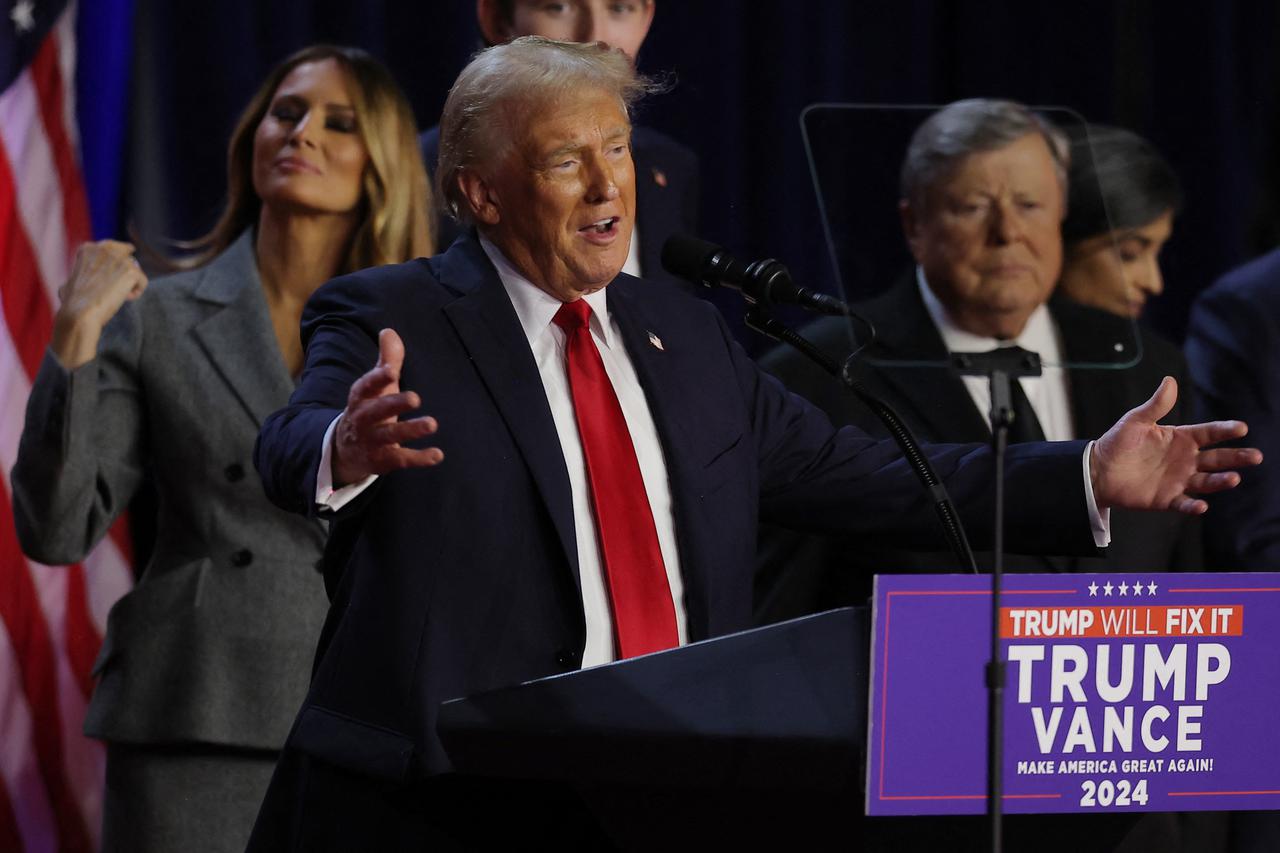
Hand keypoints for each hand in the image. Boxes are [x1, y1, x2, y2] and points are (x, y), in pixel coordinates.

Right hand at [51, 240, 147, 367]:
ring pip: (135, 268)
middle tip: (131, 273)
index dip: (114, 258)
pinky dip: (136, 292)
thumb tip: (76, 279)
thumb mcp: (70, 282)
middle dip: (128, 261)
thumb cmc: (72, 303)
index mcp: (88, 249)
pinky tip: (125, 299)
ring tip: (118, 296)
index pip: (109, 246)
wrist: (80, 313)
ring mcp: (118, 259)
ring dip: (130, 283)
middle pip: (126, 250)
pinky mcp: (131, 271)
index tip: (114, 268)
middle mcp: (103, 249)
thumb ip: (79, 276)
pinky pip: (142, 281)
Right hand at [331, 328, 442, 485]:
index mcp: (361, 397)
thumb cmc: (369, 408)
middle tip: (415, 398)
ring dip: (411, 430)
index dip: (377, 379)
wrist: (347, 449)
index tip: (392, 371)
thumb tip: (389, 331)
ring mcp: (372, 441)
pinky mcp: (383, 460)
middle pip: (377, 411)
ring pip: (390, 436)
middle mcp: (363, 419)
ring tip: (432, 423)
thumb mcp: (376, 385)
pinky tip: (438, 454)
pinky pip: (401, 459)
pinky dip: (419, 458)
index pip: (366, 386)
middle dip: (394, 404)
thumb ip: (387, 360)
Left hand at [1090, 376, 1261, 513]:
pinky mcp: (1167, 499)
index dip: (1225, 431)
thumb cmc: (1118, 442)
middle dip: (1237, 457)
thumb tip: (1170, 381)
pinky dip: (1193, 505)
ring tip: (1234, 478)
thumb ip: (1156, 405)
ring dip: (1221, 481)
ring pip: (1207, 481)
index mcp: (1181, 438)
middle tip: (1255, 456)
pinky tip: (1201, 505)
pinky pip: (1184, 503)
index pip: (1209, 433)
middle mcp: (1186, 460)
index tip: (1241, 428)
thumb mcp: (1136, 421)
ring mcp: (1178, 480)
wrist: (1097, 470)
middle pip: (1217, 458)